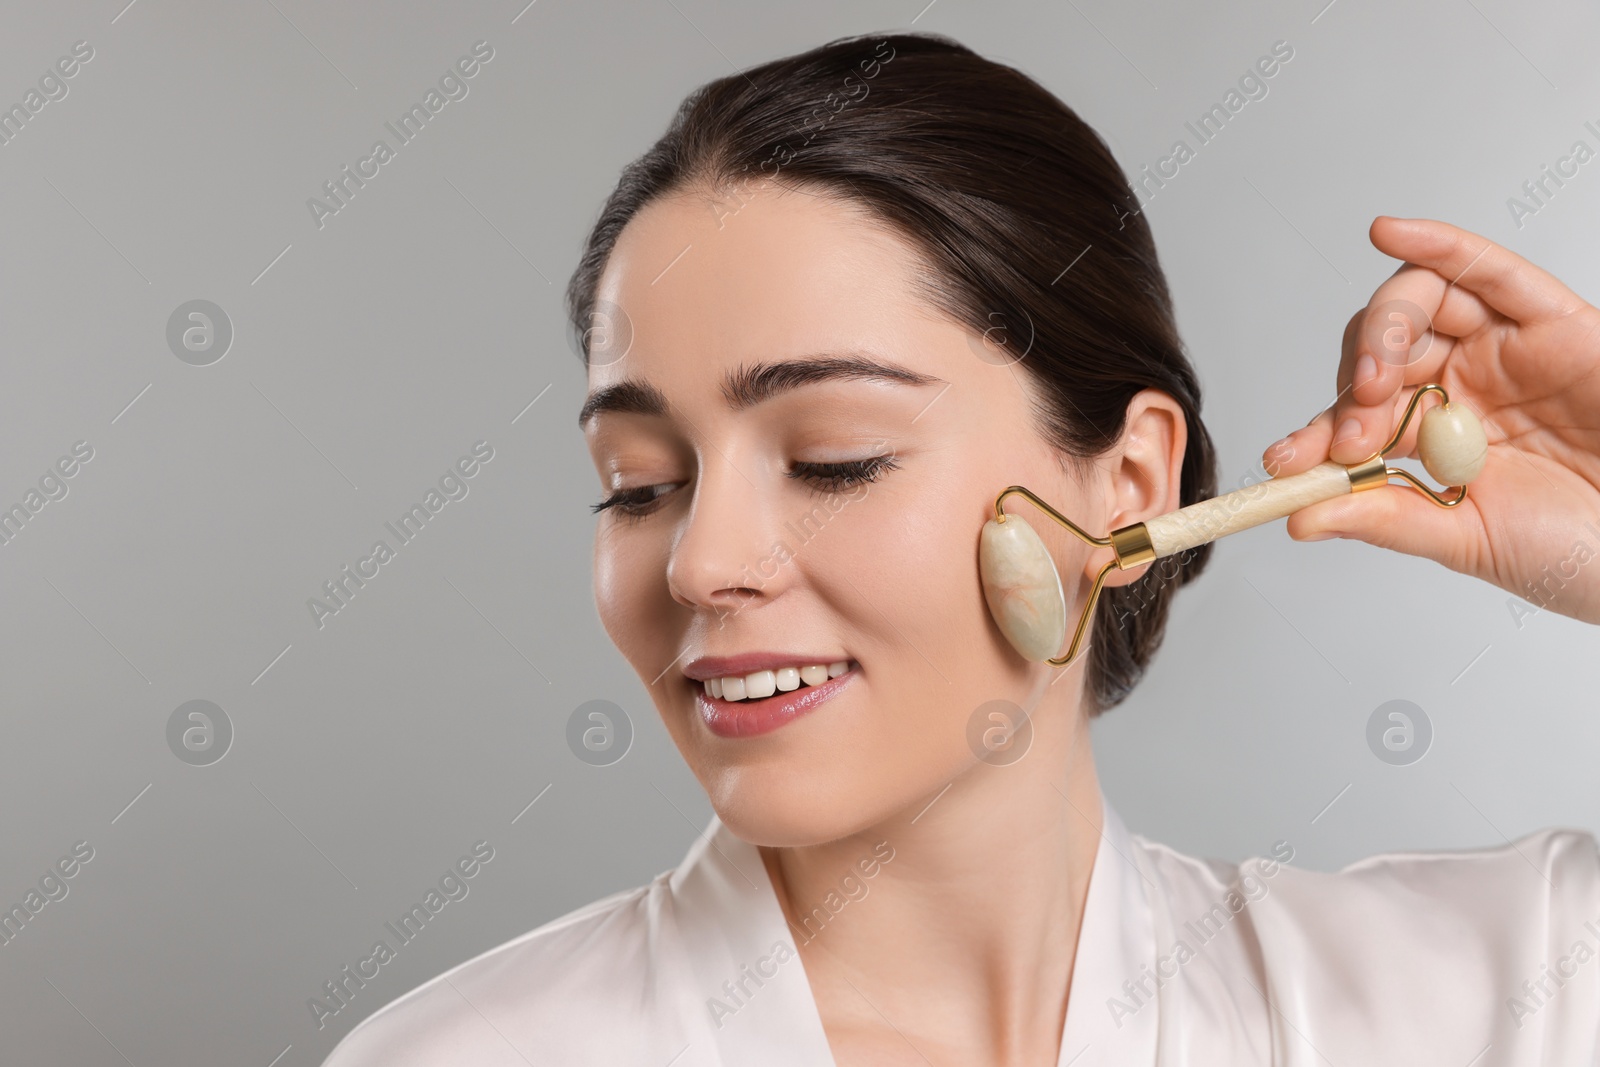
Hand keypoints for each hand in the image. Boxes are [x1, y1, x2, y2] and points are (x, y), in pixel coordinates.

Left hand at [1261, 216, 1599, 624]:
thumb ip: (1387, 519)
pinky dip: (1439, 246)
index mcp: (1433, 437)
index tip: (1285, 461)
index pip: (1355, 417)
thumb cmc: (1577, 548)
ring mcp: (1503, 349)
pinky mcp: (1552, 320)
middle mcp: (1461, 384)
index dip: (1314, 433)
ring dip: (1382, 330)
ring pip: (1420, 304)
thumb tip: (1298, 518)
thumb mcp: (1469, 539)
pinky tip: (1392, 232)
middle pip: (1379, 350)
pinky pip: (1490, 270)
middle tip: (1352, 429)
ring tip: (1376, 379)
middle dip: (1353, 383)